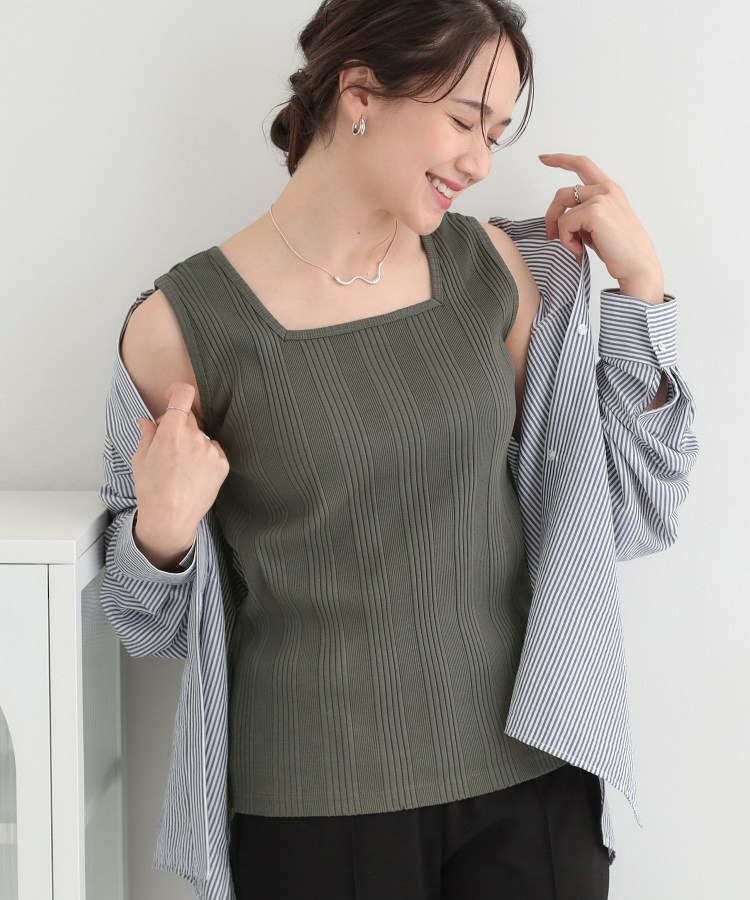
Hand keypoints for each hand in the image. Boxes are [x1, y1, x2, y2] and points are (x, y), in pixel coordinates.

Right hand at [131, 382, 229, 565]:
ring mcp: (211, 451)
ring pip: (201, 435)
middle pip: (190, 418)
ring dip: (192, 442)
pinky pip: (213, 450)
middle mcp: (194, 438)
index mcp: (172, 433)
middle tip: (168, 444)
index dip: (177, 392)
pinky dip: (204, 456)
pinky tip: (193, 472)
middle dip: (179, 425)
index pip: (183, 395)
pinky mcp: (222, 464)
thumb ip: (148, 434)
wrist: (170, 518)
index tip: (173, 396)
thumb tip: (148, 421)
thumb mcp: (141, 459)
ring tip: (180, 466)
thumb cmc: (152, 490)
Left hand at [539, 153, 664, 303]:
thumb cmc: (620, 250)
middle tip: (550, 235)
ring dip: (562, 232)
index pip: (582, 165)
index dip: (561, 160)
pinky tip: (579, 250)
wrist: (637, 265)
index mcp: (610, 190)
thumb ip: (582, 215)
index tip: (543, 158)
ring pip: (562, 211)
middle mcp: (607, 189)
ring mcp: (602, 198)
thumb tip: (559, 220)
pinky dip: (566, 240)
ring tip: (574, 247)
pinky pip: (565, 224)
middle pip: (563, 193)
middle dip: (551, 215)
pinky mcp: (595, 211)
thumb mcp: (598, 227)